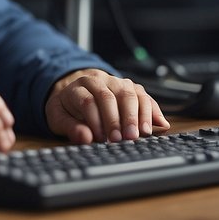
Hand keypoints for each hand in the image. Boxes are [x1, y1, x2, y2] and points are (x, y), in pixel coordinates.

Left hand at [45, 69, 169, 143]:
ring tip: (142, 134)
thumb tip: (85, 138)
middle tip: (124, 139)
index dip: (95, 121)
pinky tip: (159, 124)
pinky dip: (152, 110)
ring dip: (138, 115)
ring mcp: (117, 82)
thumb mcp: (59, 117)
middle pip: (111, 96)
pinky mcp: (131, 87)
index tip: (100, 138)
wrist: (77, 90)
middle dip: (119, 119)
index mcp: (78, 87)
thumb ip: (70, 127)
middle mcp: (99, 81)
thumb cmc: (68, 108)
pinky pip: (144, 96)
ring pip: (130, 94)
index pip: (88, 101)